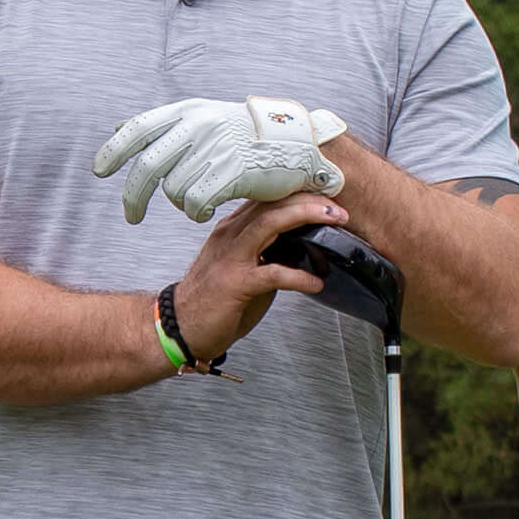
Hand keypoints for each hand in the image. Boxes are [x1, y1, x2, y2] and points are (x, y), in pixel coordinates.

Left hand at [96, 94, 348, 223]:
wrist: (298, 144)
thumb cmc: (247, 136)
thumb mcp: (205, 118)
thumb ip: (166, 126)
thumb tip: (120, 124)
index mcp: (188, 111)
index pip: (138, 128)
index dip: (114, 150)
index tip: (100, 170)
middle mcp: (197, 126)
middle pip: (148, 167)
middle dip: (133, 196)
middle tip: (131, 217)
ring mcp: (214, 148)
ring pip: (173, 190)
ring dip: (181, 204)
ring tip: (199, 201)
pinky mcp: (230, 172)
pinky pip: (195, 204)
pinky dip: (197, 212)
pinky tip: (208, 209)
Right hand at [167, 189, 352, 365]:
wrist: (179, 327)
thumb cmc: (211, 299)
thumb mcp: (241, 265)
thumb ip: (267, 251)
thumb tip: (302, 246)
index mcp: (233, 229)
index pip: (267, 197)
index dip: (299, 190)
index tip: (327, 192)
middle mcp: (231, 236)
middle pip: (273, 202)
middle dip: (311, 199)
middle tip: (339, 206)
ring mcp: (232, 257)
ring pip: (272, 223)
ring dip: (307, 218)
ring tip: (335, 223)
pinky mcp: (236, 283)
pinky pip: (273, 273)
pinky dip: (299, 277)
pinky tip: (315, 283)